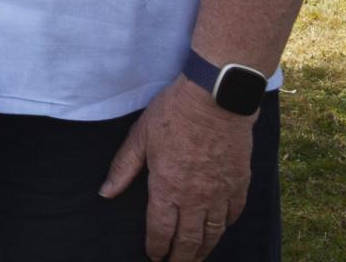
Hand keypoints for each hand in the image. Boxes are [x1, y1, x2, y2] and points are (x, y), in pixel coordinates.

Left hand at [100, 78, 254, 260]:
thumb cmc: (173, 114)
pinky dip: (225, 227)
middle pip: (189, 240)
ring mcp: (220, 193)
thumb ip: (123, 168)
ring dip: (204, 250)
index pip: (161, 230)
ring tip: (197, 258)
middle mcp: (195, 198)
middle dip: (181, 258)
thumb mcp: (140, 137)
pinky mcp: (239, 184)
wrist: (215, 100)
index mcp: (167, 188)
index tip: (153, 257)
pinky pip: (233, 215)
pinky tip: (220, 230)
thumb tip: (105, 192)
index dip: (157, 247)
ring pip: (213, 233)